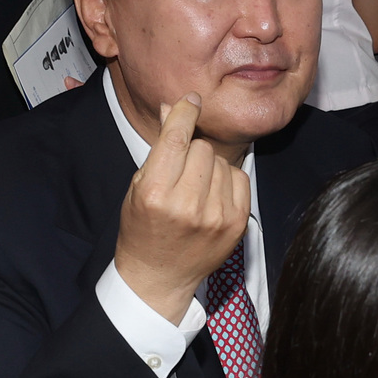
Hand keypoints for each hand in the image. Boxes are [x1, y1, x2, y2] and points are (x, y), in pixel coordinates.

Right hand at [114, 94, 249, 324]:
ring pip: (221, 161)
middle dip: (192, 150)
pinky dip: (226, 181)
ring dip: (209, 167)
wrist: (158, 277)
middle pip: (202, 147)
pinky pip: (239, 178)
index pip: (177, 138)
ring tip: (194, 188)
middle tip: (181, 171)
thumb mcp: (138, 187)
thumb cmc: (143, 230)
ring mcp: (215, 216)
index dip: (185, 112)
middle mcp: (187, 204)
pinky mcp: (236, 224)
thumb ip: (159, 149)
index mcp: (155, 193)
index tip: (191, 101)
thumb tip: (174, 108)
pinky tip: (211, 196)